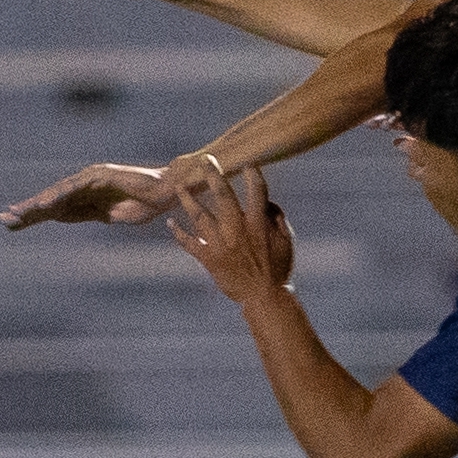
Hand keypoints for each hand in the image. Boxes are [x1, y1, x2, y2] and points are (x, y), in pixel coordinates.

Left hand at [0, 162, 178, 229]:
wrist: (167, 191)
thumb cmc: (143, 204)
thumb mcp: (109, 215)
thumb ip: (87, 213)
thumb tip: (62, 216)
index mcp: (85, 196)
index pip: (55, 208)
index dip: (34, 215)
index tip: (13, 223)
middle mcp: (84, 184)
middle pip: (51, 200)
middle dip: (28, 210)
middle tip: (4, 220)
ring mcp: (92, 178)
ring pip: (59, 193)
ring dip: (38, 204)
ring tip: (18, 214)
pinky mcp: (101, 175)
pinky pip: (77, 187)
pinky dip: (60, 195)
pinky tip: (46, 204)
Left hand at [168, 165, 294, 303]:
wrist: (263, 296)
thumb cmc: (278, 268)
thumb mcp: (287, 240)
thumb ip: (277, 217)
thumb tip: (267, 202)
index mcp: (258, 224)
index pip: (257, 192)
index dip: (253, 175)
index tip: (249, 161)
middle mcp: (237, 230)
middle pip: (223, 196)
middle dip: (214, 176)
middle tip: (205, 160)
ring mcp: (221, 244)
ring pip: (200, 216)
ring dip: (188, 200)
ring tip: (178, 186)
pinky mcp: (209, 258)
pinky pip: (190, 244)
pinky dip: (178, 233)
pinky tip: (170, 222)